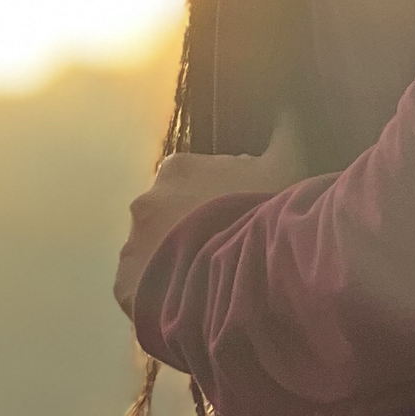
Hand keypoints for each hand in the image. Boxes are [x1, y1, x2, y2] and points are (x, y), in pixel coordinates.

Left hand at [113, 115, 308, 325]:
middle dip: (192, 233)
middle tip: (226, 255)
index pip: (193, 183)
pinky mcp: (125, 286)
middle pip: (170, 218)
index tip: (238, 222)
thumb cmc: (264, 214)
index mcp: (178, 168)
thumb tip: (289, 107)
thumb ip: (284, 134)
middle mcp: (145, 201)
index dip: (218, 204)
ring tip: (210, 289)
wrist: (243, 274)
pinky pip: (142, 292)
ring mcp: (132, 245)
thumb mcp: (286, 167)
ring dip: (176, 266)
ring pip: (154, 255)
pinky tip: (191, 308)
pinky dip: (162, 299)